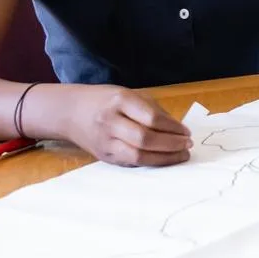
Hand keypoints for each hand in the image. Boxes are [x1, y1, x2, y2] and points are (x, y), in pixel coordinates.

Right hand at [64, 87, 192, 166]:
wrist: (71, 112)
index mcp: (119, 101)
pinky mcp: (105, 157)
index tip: (187, 132)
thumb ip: (153, 109)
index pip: (151, 118)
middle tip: (188, 145)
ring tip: (181, 156)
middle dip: (171, 144)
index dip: (173, 127)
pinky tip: (164, 159)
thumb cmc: (105, 100)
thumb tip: (178, 129)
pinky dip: (151, 162)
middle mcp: (110, 122)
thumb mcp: (129, 94)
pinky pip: (132, 163)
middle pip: (145, 139)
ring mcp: (105, 142)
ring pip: (138, 156)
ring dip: (164, 158)